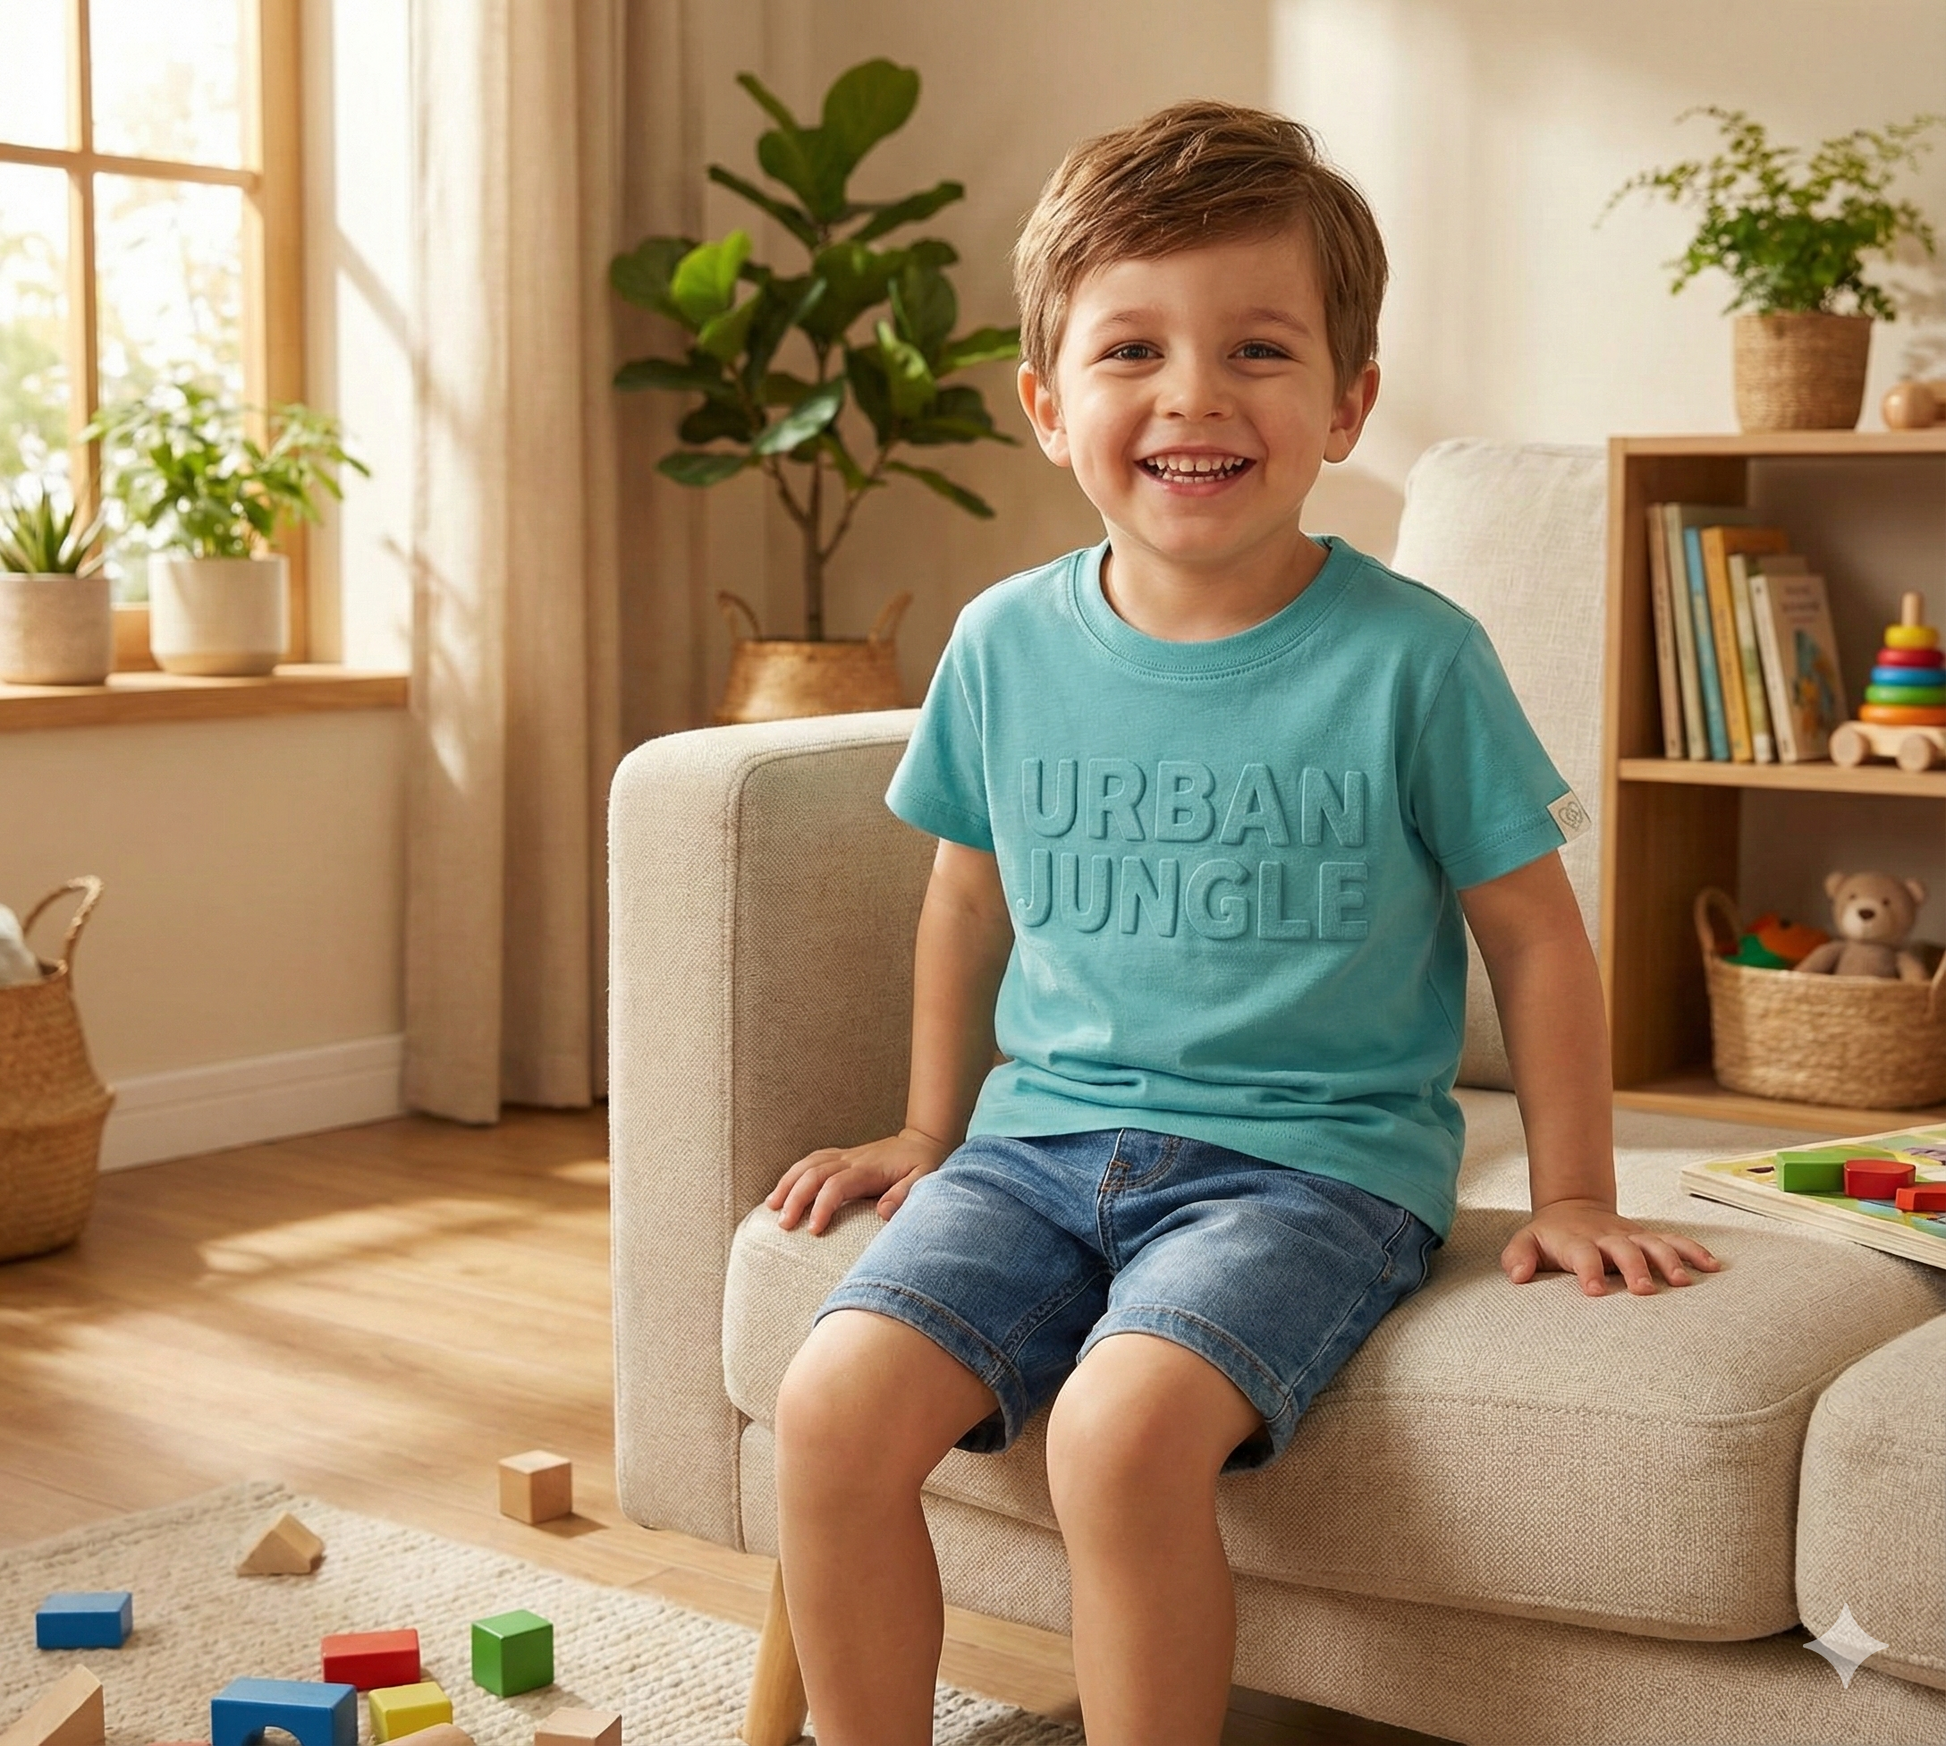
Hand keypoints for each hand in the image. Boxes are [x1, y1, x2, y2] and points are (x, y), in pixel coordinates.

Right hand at [766, 1127, 952, 1234]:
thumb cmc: (923, 1165)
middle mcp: (851, 1159)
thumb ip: (905, 1195)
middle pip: (813, 1174)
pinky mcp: (841, 1156)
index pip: (836, 1185)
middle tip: (783, 1225)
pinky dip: (793, 1173)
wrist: (922, 1141)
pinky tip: (783, 1190)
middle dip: (794, 1198)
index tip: (812, 1230)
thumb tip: (882, 1212)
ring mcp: (844, 1156)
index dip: (822, 1206)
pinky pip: (811, 1160)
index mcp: (868, 1169)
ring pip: (807, 1164)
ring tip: (771, 1207)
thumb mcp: (925, 1180)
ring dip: (787, 1184)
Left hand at [1501, 1198, 1720, 1295]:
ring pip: (1654, 1243)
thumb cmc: (1549, 1238)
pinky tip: (1713, 1267)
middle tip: (1644, 1291)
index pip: (1582, 1255)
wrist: (1573, 1209)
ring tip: (1683, 1282)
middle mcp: (1607, 1238)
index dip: (1588, 1270)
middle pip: (1623, 1249)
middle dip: (1634, 1268)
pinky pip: (1675, 1241)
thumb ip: (1518, 1257)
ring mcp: (1631, 1236)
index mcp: (1577, 1242)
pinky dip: (1694, 1251)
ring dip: (1669, 1260)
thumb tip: (1517, 1277)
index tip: (1594, 1291)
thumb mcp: (1525, 1242)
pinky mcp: (1649, 1238)